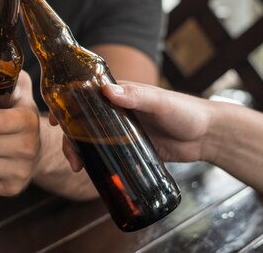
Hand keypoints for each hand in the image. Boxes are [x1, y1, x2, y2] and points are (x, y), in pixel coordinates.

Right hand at [51, 81, 212, 171]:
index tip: (54, 118)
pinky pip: (108, 155)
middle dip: (71, 137)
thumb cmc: (186, 112)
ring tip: (79, 167)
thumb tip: (109, 91)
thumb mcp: (161, 102)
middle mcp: (117, 111)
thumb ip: (138, 96)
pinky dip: (96, 162)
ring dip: (81, 152)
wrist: (208, 136)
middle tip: (71, 155)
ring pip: (93, 140)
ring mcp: (123, 131)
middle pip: (85, 122)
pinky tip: (90, 172)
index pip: (86, 97)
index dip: (67, 106)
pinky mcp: (131, 149)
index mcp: (121, 94)